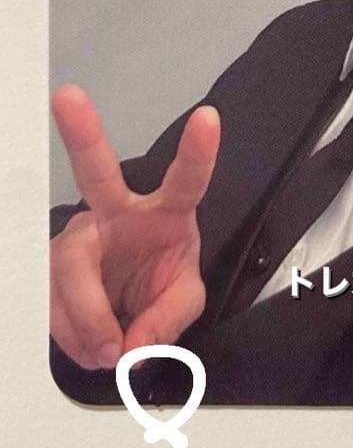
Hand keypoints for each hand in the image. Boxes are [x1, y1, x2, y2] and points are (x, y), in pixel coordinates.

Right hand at [50, 84, 220, 370]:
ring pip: (70, 269)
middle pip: (96, 172)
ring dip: (89, 320)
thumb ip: (169, 319)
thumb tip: (133, 343)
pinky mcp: (48, 264)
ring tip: (111, 350)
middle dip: (81, 132)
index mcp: (166, 211)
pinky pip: (52, 303)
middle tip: (68, 97)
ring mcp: (78, 235)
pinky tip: (90, 344)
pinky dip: (74, 337)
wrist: (127, 307)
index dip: (199, 150)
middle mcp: (116, 211)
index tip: (209, 117)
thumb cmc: (161, 280)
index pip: (186, 179)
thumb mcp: (183, 301)